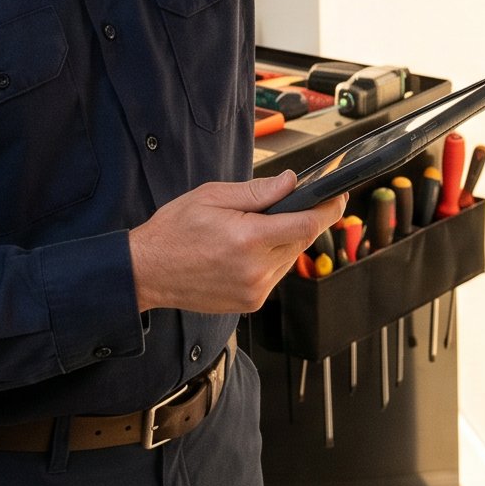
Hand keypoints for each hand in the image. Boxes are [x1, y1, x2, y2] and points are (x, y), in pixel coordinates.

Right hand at [129, 171, 346, 313]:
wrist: (148, 272)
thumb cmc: (174, 232)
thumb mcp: (212, 196)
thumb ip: (257, 191)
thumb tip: (291, 182)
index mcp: (247, 240)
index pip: (306, 225)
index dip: (327, 208)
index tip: (336, 196)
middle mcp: (255, 270)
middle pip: (302, 241)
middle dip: (303, 219)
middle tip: (293, 203)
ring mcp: (254, 290)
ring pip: (290, 258)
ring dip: (286, 240)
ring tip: (257, 227)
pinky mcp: (251, 303)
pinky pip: (276, 274)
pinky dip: (272, 258)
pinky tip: (249, 248)